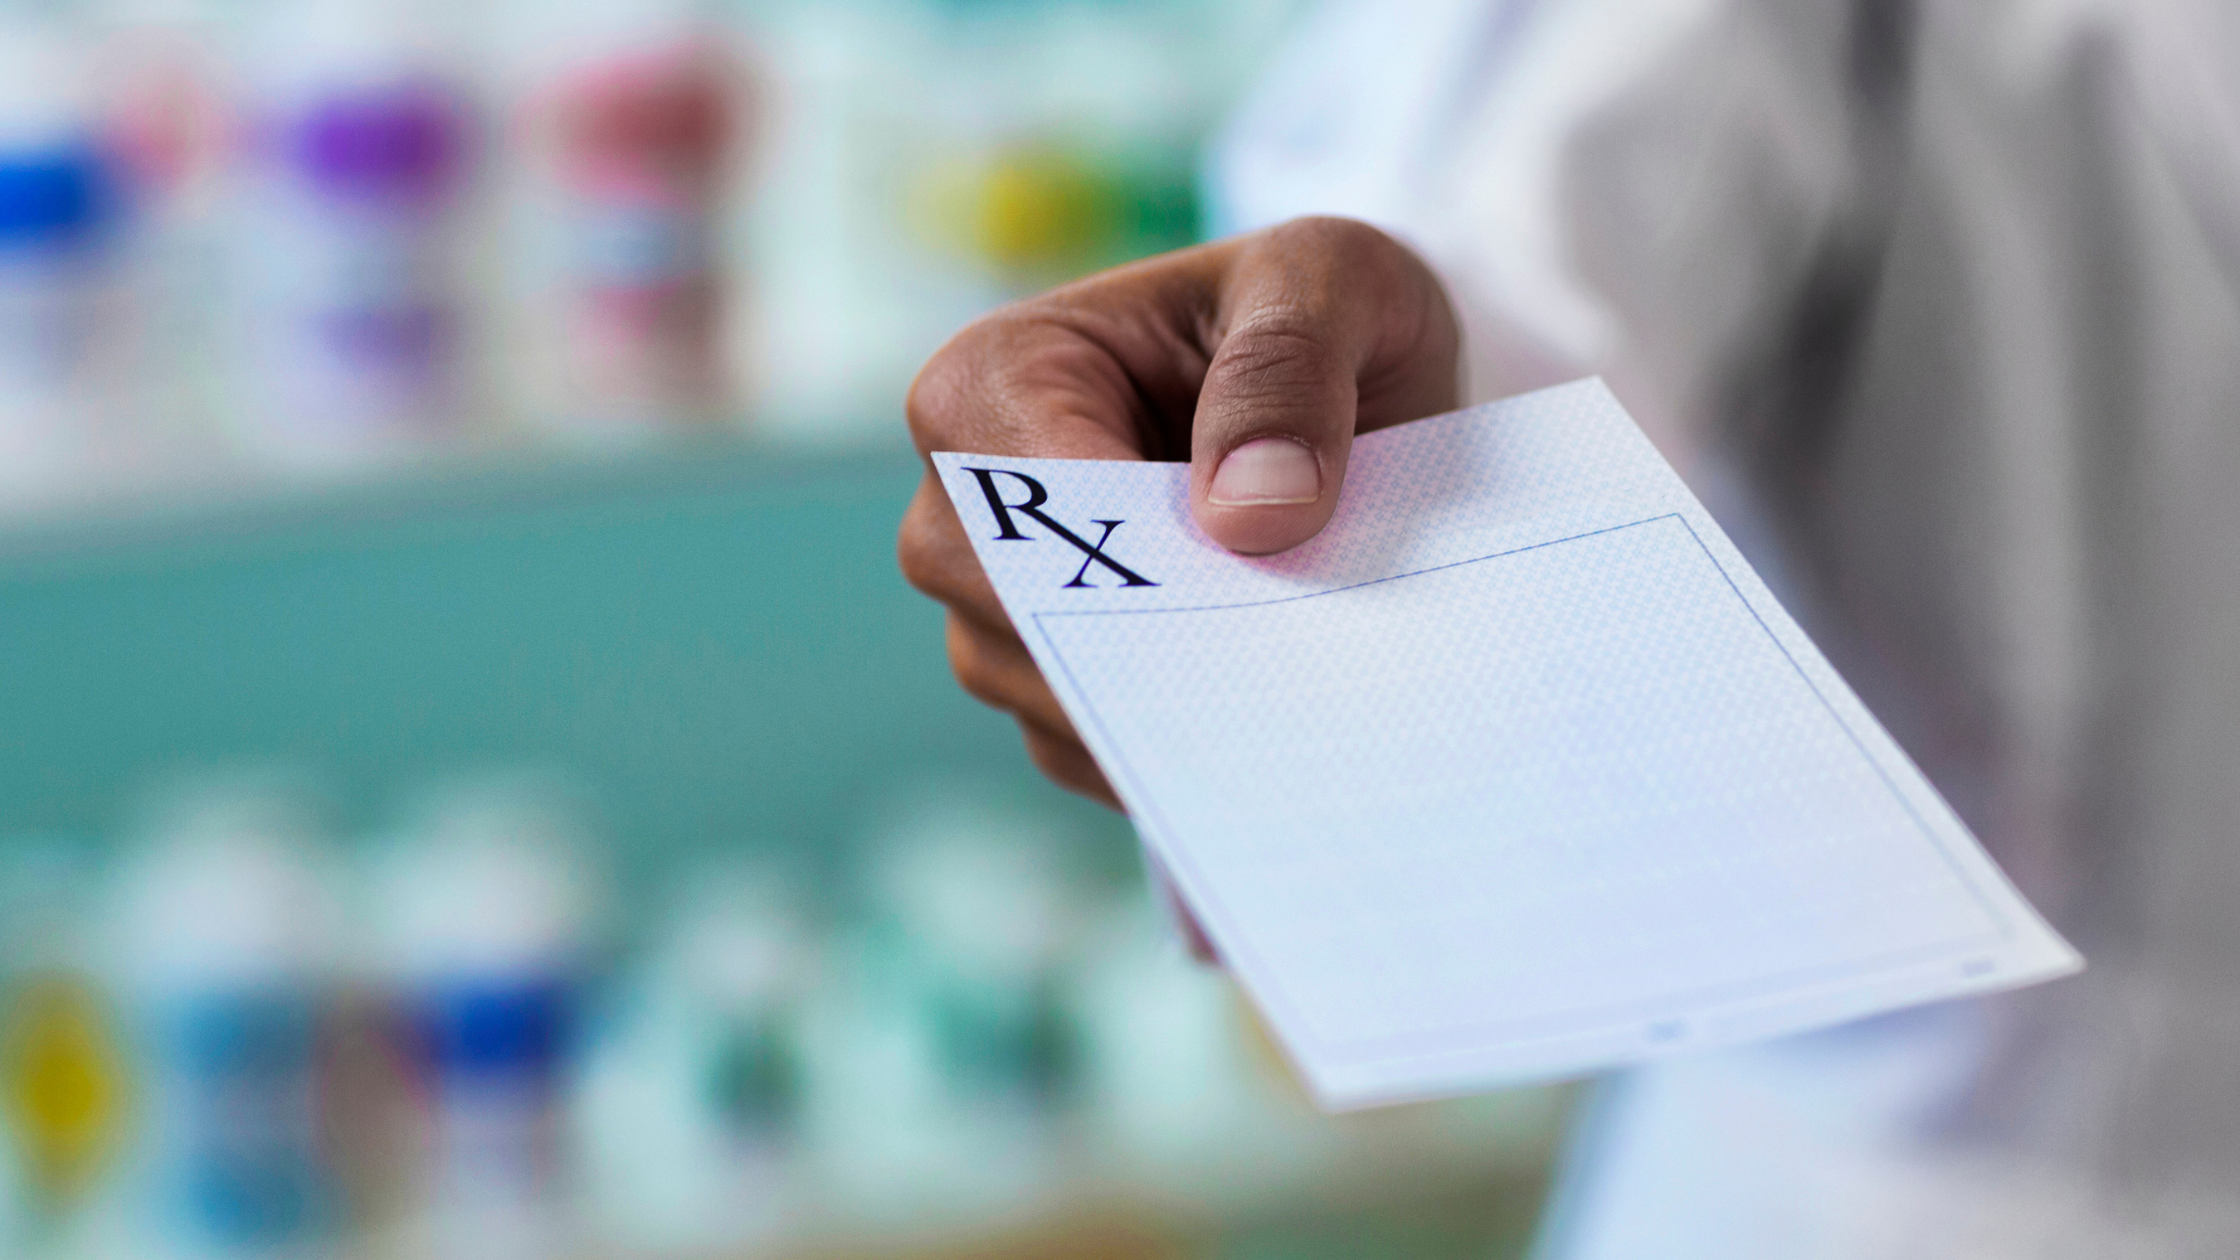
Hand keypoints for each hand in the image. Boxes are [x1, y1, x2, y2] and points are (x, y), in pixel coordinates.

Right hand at [899, 216, 1460, 807]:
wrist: (1364, 397)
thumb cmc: (1319, 313)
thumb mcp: (1334, 279)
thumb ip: (1290, 364)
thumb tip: (1250, 511)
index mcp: (997, 374)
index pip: (1016, 497)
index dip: (1117, 552)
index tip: (1238, 574)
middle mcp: (966, 500)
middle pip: (1010, 613)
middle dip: (1147, 637)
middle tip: (1281, 651)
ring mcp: (1002, 605)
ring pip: (1046, 696)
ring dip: (1171, 698)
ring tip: (1290, 676)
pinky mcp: (1059, 682)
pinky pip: (1096, 750)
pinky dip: (1180, 743)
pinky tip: (1266, 714)